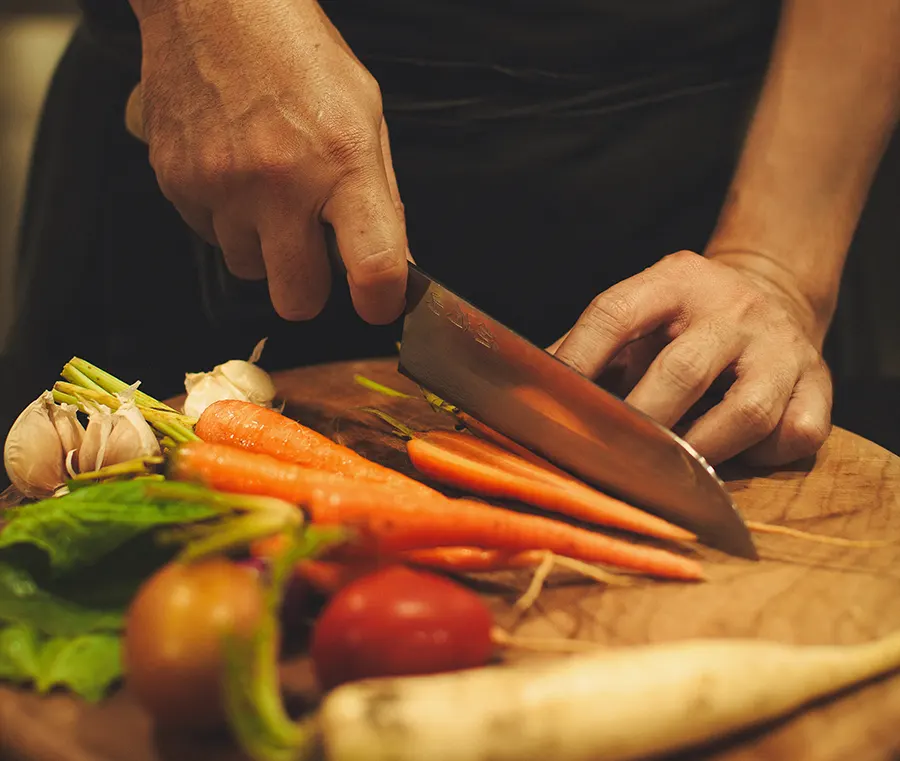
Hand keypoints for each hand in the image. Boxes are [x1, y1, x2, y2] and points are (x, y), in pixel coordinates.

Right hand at [133, 0, 407, 323]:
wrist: (212, 6)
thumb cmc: (295, 54)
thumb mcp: (365, 117)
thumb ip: (379, 196)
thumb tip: (390, 263)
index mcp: (342, 162)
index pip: (373, 265)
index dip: (380, 302)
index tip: (377, 305)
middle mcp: (279, 181)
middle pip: (297, 298)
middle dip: (309, 288)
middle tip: (313, 255)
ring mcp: (221, 186)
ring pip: (248, 269)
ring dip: (264, 248)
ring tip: (268, 193)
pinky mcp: (177, 184)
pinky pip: (209, 236)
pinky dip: (226, 220)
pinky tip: (235, 174)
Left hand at [550, 251, 832, 466]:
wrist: (772, 295)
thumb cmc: (683, 322)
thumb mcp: (639, 312)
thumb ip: (587, 347)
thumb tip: (526, 394)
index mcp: (674, 282)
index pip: (615, 314)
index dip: (579, 359)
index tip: (550, 404)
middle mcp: (733, 309)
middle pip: (681, 372)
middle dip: (639, 424)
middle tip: (608, 458)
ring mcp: (782, 348)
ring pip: (746, 413)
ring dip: (700, 451)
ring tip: (669, 472)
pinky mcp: (819, 384)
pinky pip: (794, 435)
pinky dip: (761, 457)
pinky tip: (735, 457)